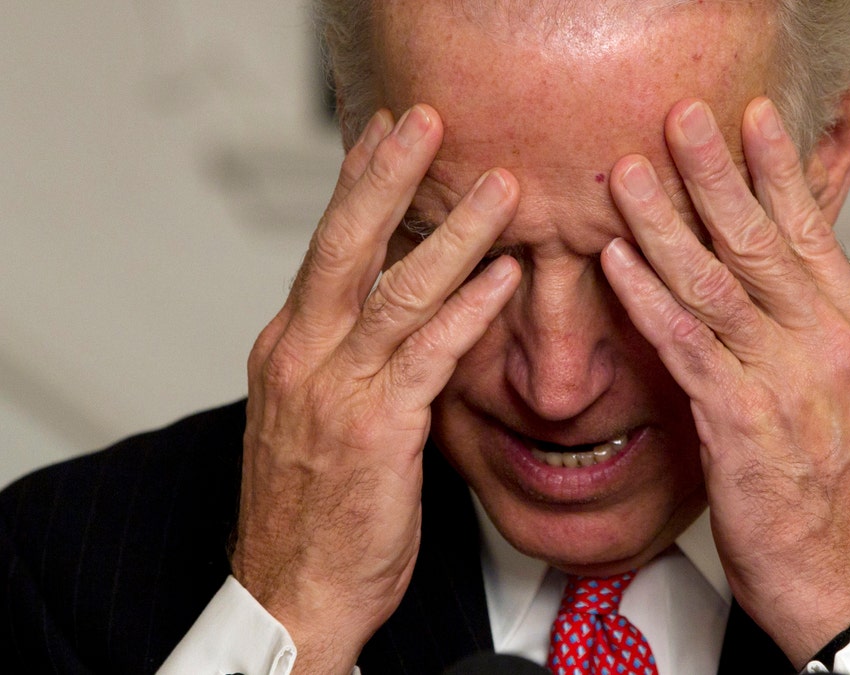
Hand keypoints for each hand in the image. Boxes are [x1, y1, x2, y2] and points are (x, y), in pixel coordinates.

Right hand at [233, 105, 519, 672]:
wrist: (295, 592)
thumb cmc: (313, 510)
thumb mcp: (317, 418)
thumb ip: (352, 360)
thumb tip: (400, 317)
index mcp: (287, 348)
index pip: (326, 252)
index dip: (358, 189)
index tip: (384, 137)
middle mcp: (302, 356)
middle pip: (344, 245)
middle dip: (387, 177)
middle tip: (425, 122)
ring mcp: (335, 390)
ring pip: (399, 291)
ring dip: (455, 233)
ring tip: (499, 189)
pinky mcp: (377, 429)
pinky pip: (430, 355)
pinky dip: (472, 311)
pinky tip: (505, 278)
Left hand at [601, 96, 849, 664]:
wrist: (846, 574)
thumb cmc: (837, 487)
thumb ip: (814, 330)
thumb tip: (777, 277)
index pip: (814, 235)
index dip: (778, 173)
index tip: (751, 120)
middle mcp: (831, 345)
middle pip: (764, 242)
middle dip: (715, 173)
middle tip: (681, 117)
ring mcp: (789, 381)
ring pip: (718, 283)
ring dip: (665, 223)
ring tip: (627, 176)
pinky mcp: (743, 421)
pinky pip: (686, 344)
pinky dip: (647, 298)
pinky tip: (617, 262)